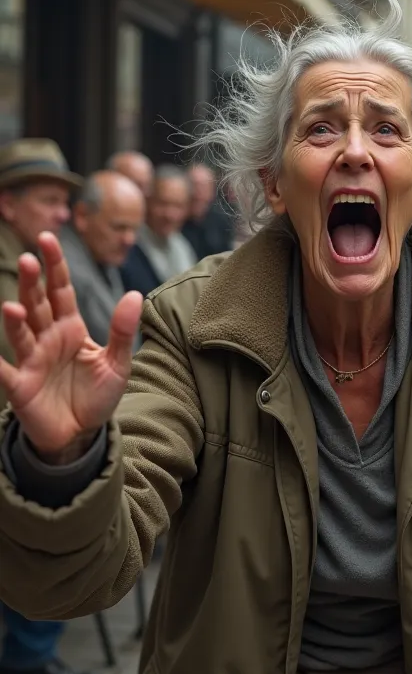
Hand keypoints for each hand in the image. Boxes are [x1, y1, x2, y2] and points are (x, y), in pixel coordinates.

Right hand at [0, 232, 141, 458]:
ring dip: (15, 320)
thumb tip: (135, 294)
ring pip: (20, 333)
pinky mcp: (21, 386)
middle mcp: (47, 338)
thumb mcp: (117, 364)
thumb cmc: (96, 396)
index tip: (47, 238)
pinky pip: (4, 372)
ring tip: (13, 305)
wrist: (81, 435)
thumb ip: (123, 331)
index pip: (60, 290)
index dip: (54, 265)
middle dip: (31, 282)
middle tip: (27, 259)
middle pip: (37, 303)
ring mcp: (32, 360)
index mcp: (70, 328)